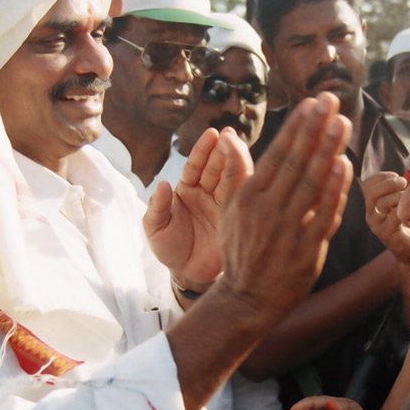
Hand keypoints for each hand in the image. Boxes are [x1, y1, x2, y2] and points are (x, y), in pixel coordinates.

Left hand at [144, 128, 252, 290]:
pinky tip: (254, 171)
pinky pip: (242, 198)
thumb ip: (157, 207)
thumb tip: (164, 185)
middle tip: (231, 135)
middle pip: (217, 167)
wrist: (188, 275)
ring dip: (238, 161)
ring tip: (243, 146)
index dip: (203, 150)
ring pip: (232, 179)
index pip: (196, 166)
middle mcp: (207, 194)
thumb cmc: (169, 250)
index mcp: (187, 191)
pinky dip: (248, 184)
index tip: (213, 134)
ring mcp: (223, 205)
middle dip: (223, 150)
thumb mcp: (155, 229)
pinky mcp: (235, 217)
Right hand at [214, 94, 352, 322]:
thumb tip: (227, 136)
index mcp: (248, 197)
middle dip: (316, 129)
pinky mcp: (307, 250)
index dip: (296, 127)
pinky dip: (336, 191)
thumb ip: (235, 172)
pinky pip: (324, 215)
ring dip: (328, 151)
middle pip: (297, 163)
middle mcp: (268, 211)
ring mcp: (288, 231)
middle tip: (332, 100)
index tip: (312, 103)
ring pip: (312, 185)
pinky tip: (344, 165)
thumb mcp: (228, 210)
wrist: (248, 298)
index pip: (277, 154)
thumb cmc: (241, 248)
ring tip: (342, 123)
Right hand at [363, 171, 409, 263]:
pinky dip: (405, 209)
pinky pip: (394, 217)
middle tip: (404, 182)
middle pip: (371, 192)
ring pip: (382, 203)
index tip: (396, 176)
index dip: (381, 176)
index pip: (366, 184)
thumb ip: (401, 189)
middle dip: (389, 183)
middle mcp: (370, 214)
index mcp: (372, 204)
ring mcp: (376, 225)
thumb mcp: (403, 202)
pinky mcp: (386, 234)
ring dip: (399, 196)